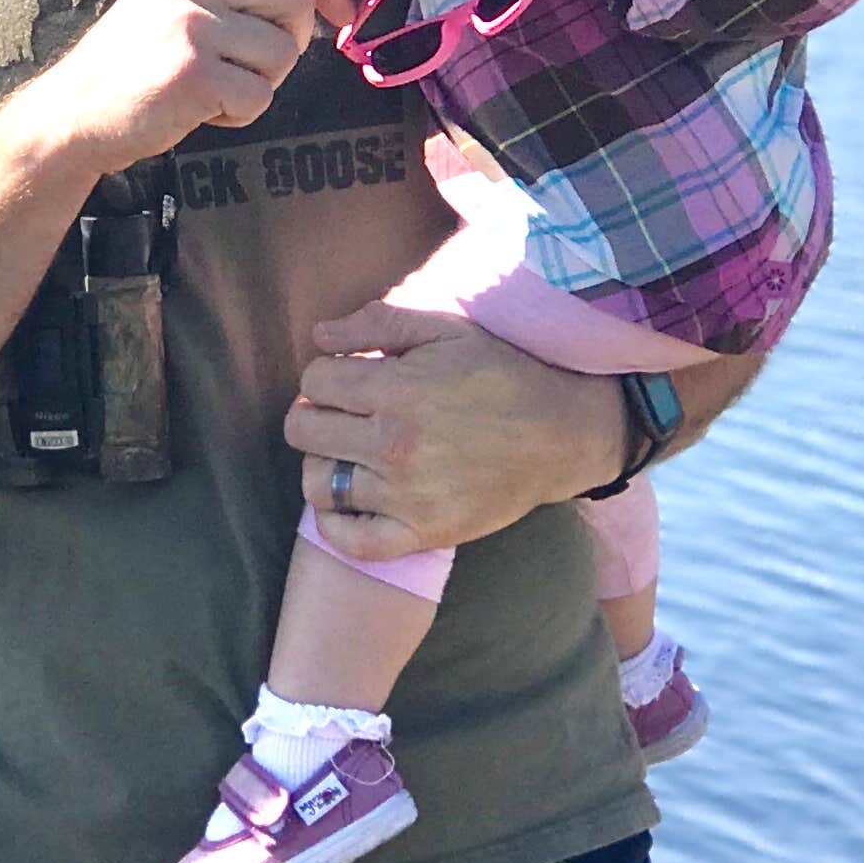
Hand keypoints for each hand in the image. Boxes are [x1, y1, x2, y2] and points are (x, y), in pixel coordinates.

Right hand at [12, 0, 349, 174]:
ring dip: (262, 81)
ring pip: (285, 52)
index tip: (341, 13)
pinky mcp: (192, 72)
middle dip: (295, 38)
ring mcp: (190, 22)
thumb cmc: (137, 59)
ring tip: (213, 85)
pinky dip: (239, 113)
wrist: (74, 111)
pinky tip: (199, 108)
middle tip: (253, 63)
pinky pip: (259, 96)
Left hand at [282, 302, 623, 560]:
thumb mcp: (447, 330)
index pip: (314, 380)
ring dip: (322, 463)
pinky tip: (348, 500)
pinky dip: (335, 523)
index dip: (324, 374)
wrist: (561, 436)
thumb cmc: (501, 375)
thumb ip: (379, 322)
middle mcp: (395, 445)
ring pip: (317, 483)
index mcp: (398, 390)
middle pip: (303, 430)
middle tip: (342, 413)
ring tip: (348, 452)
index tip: (347, 378)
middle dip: (314, 413)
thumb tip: (319, 335)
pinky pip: (350, 540)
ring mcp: (406, 495)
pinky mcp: (421, 533)